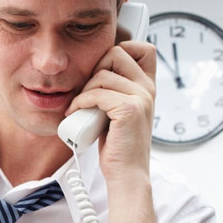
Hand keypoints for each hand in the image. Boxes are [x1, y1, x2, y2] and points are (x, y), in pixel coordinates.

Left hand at [65, 40, 155, 184]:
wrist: (126, 173)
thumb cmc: (119, 146)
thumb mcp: (118, 112)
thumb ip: (115, 91)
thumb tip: (94, 73)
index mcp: (147, 88)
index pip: (143, 49)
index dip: (120, 50)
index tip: (101, 72)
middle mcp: (148, 89)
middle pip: (117, 53)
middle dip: (95, 69)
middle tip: (87, 92)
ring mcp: (141, 98)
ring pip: (103, 74)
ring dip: (84, 90)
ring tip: (79, 107)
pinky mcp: (129, 109)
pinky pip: (96, 93)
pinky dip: (80, 102)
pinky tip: (75, 112)